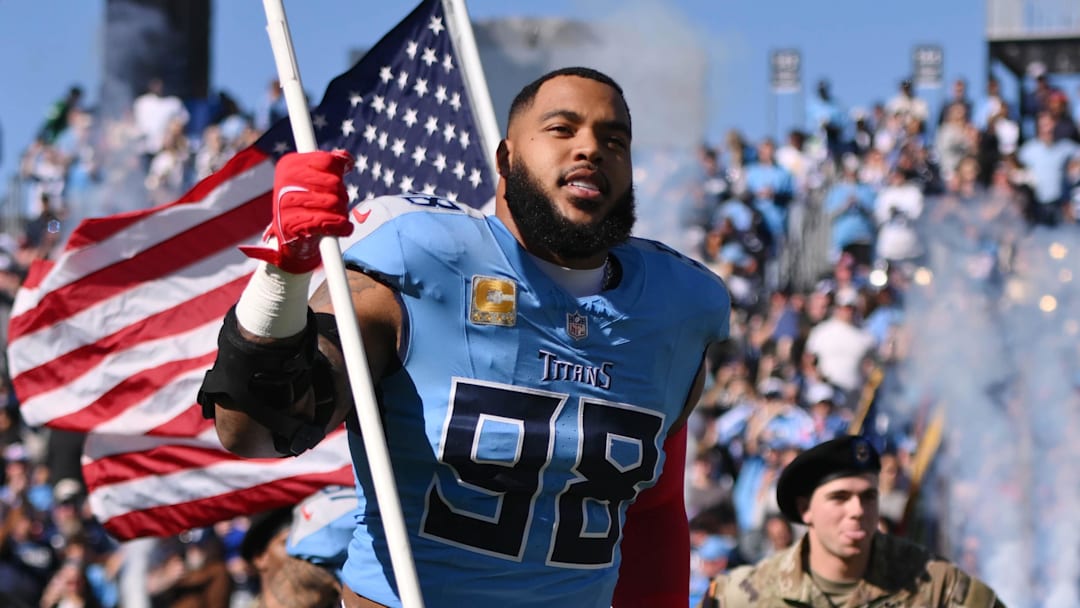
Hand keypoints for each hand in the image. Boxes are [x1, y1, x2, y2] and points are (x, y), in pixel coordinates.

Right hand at [241, 150, 353, 273]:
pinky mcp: (292, 224)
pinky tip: (343, 228)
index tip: (337, 183)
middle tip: (338, 203)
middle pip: (334, 183)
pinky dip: (342, 227)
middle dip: (342, 195)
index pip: (328, 161)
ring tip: (338, 216)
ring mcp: (286, 203)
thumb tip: (346, 159)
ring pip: (333, 203)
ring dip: (342, 212)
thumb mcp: (315, 179)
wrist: (290, 237)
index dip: (339, 173)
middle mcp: (284, 181)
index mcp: (289, 165)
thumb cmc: (307, 203)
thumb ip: (332, 164)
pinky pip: (328, 222)